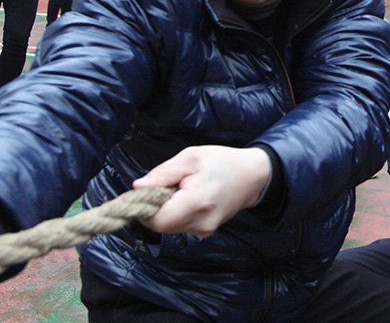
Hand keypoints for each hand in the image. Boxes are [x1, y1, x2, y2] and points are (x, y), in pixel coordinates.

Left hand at [133, 145, 270, 237]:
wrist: (252, 176)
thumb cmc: (221, 162)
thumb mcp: (191, 157)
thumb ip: (163, 173)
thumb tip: (137, 187)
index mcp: (197, 202)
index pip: (156, 219)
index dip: (144, 206)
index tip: (149, 189)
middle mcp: (200, 223)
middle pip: (160, 225)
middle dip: (155, 207)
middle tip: (167, 185)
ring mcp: (204, 231)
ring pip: (168, 227)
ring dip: (166, 210)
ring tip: (181, 189)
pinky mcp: (205, 232)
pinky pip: (179, 226)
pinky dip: (176, 213)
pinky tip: (188, 198)